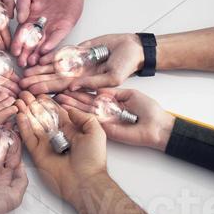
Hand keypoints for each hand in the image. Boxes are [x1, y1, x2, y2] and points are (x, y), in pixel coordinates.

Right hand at [11, 0, 91, 66]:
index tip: (14, 52)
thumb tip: (19, 19)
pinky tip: (45, 50)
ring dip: (38, 53)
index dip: (18, 44)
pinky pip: (58, 37)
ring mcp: (53, 27)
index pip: (23, 35)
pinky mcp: (65, 26)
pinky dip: (52, 43)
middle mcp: (41, 26)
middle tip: (23, 63)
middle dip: (27, 54)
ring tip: (33, 62)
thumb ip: (21, 4)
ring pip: (44, 43)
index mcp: (30, 19)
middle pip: (32, 43)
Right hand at [14, 92, 106, 202]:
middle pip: (42, 117)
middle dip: (33, 105)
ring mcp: (46, 144)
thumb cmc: (93, 157)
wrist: (85, 181)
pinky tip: (20, 115)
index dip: (47, 103)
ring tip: (18, 100)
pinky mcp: (38, 154)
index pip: (56, 113)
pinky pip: (29, 138)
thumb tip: (69, 109)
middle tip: (24, 94)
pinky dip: (23, 127)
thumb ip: (83, 117)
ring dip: (26, 113)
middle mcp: (57, 136)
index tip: (38, 93)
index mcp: (71, 130)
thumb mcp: (95, 131)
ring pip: (33, 125)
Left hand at [20, 33, 142, 94]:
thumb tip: (72, 86)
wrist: (132, 48)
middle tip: (20, 85)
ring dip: (39, 70)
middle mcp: (78, 75)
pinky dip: (50, 56)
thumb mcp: (113, 77)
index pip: (61, 88)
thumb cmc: (127, 64)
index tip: (31, 93)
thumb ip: (93, 82)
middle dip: (37, 81)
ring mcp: (78, 63)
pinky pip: (62, 55)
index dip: (46, 90)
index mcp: (85, 83)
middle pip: (53, 79)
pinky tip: (37, 59)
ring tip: (24, 74)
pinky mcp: (79, 52)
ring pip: (55, 68)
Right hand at [56, 88, 172, 150]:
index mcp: (111, 102)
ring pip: (83, 111)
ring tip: (56, 98)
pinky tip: (66, 109)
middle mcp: (105, 111)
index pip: (91, 95)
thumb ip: (113, 93)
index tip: (67, 84)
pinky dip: (77, 115)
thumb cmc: (148, 110)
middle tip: (56, 91)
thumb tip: (98, 89)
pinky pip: (89, 121)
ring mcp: (104, 120)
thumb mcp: (130, 94)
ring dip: (70, 105)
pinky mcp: (104, 129)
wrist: (157, 126)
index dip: (80, 89)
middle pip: (84, 103)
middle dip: (70, 97)